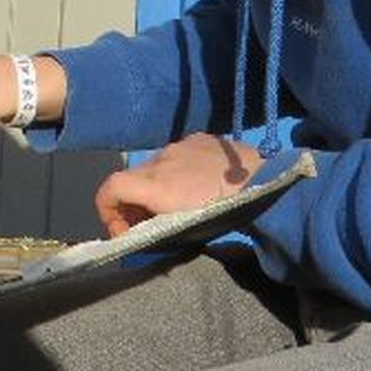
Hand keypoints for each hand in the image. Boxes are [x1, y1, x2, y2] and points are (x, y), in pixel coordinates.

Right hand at [92, 133, 260, 236]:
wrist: (264, 182)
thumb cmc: (223, 213)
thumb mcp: (182, 229)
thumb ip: (153, 227)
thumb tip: (138, 232)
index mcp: (153, 184)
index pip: (108, 189)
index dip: (107, 212)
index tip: (125, 231)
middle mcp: (160, 159)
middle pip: (130, 179)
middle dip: (133, 203)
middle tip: (150, 224)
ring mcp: (179, 145)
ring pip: (154, 167)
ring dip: (156, 186)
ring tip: (179, 203)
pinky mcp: (199, 138)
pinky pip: (177, 154)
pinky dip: (178, 170)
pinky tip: (200, 182)